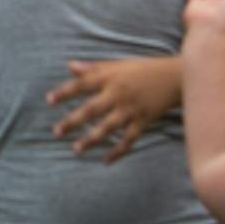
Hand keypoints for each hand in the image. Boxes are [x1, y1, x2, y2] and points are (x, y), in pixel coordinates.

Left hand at [49, 55, 180, 160]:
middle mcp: (118, 93)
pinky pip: (129, 139)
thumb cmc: (143, 70)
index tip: (49, 101)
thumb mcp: (118, 64)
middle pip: (91, 109)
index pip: (83, 84)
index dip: (65, 92)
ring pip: (108, 127)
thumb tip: (70, 66)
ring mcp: (131, 109)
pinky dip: (118, 151)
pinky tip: (105, 160)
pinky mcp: (143, 120)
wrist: (175, 77)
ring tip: (75, 149)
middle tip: (56, 132)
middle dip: (73, 121)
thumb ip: (94, 68)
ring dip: (91, 139)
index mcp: (110, 77)